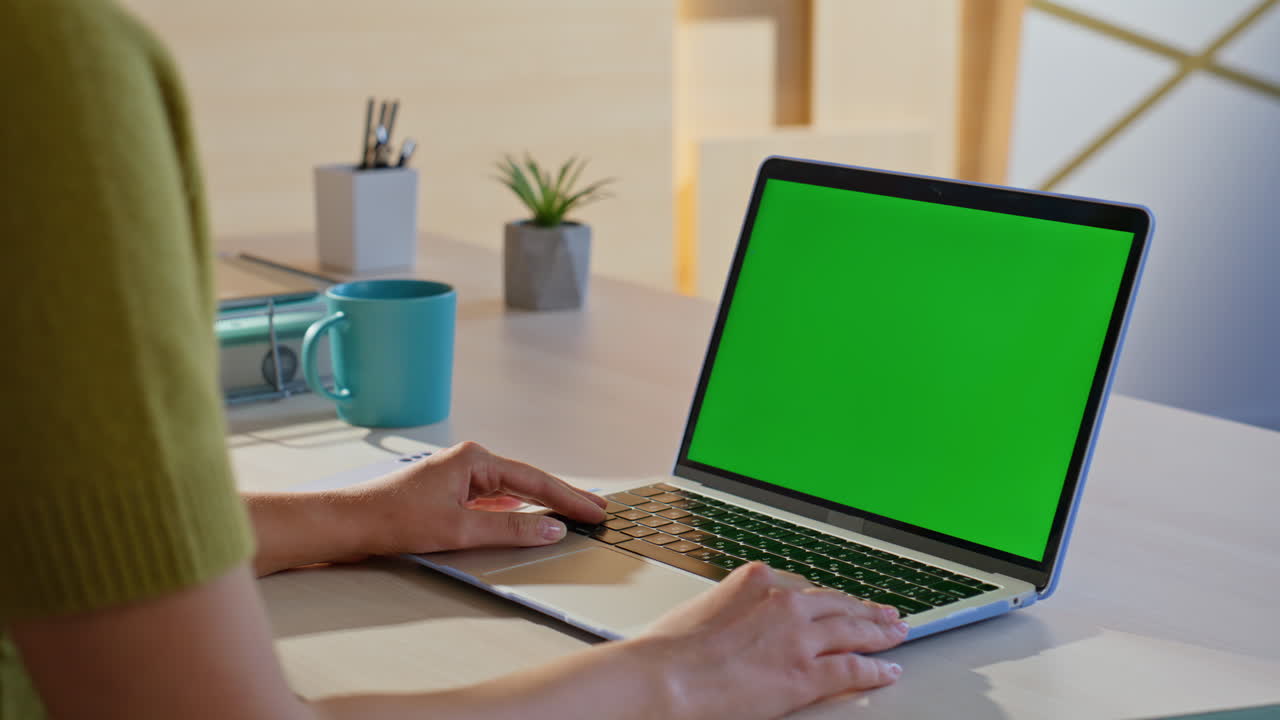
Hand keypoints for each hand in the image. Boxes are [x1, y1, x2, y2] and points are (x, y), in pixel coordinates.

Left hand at [342, 441, 606, 554]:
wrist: (350, 523)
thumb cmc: (395, 519)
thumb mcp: (460, 529)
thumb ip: (510, 530)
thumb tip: (551, 529)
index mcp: (475, 459)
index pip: (534, 480)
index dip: (568, 498)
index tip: (594, 511)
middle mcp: (469, 462)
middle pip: (527, 482)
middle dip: (561, 498)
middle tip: (595, 511)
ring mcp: (459, 477)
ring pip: (511, 492)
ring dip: (539, 505)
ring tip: (571, 515)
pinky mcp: (449, 493)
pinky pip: (493, 501)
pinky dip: (515, 512)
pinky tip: (528, 519)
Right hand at [643, 562, 907, 718]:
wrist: (668, 677)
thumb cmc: (670, 650)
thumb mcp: (701, 611)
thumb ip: (730, 611)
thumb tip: (733, 625)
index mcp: (756, 582)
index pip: (801, 588)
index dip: (824, 599)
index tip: (833, 602)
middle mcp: (784, 602)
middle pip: (835, 603)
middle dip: (862, 608)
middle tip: (883, 611)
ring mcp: (799, 637)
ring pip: (852, 629)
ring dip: (878, 631)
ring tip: (895, 633)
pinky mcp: (807, 672)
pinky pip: (853, 668)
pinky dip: (875, 669)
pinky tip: (887, 669)